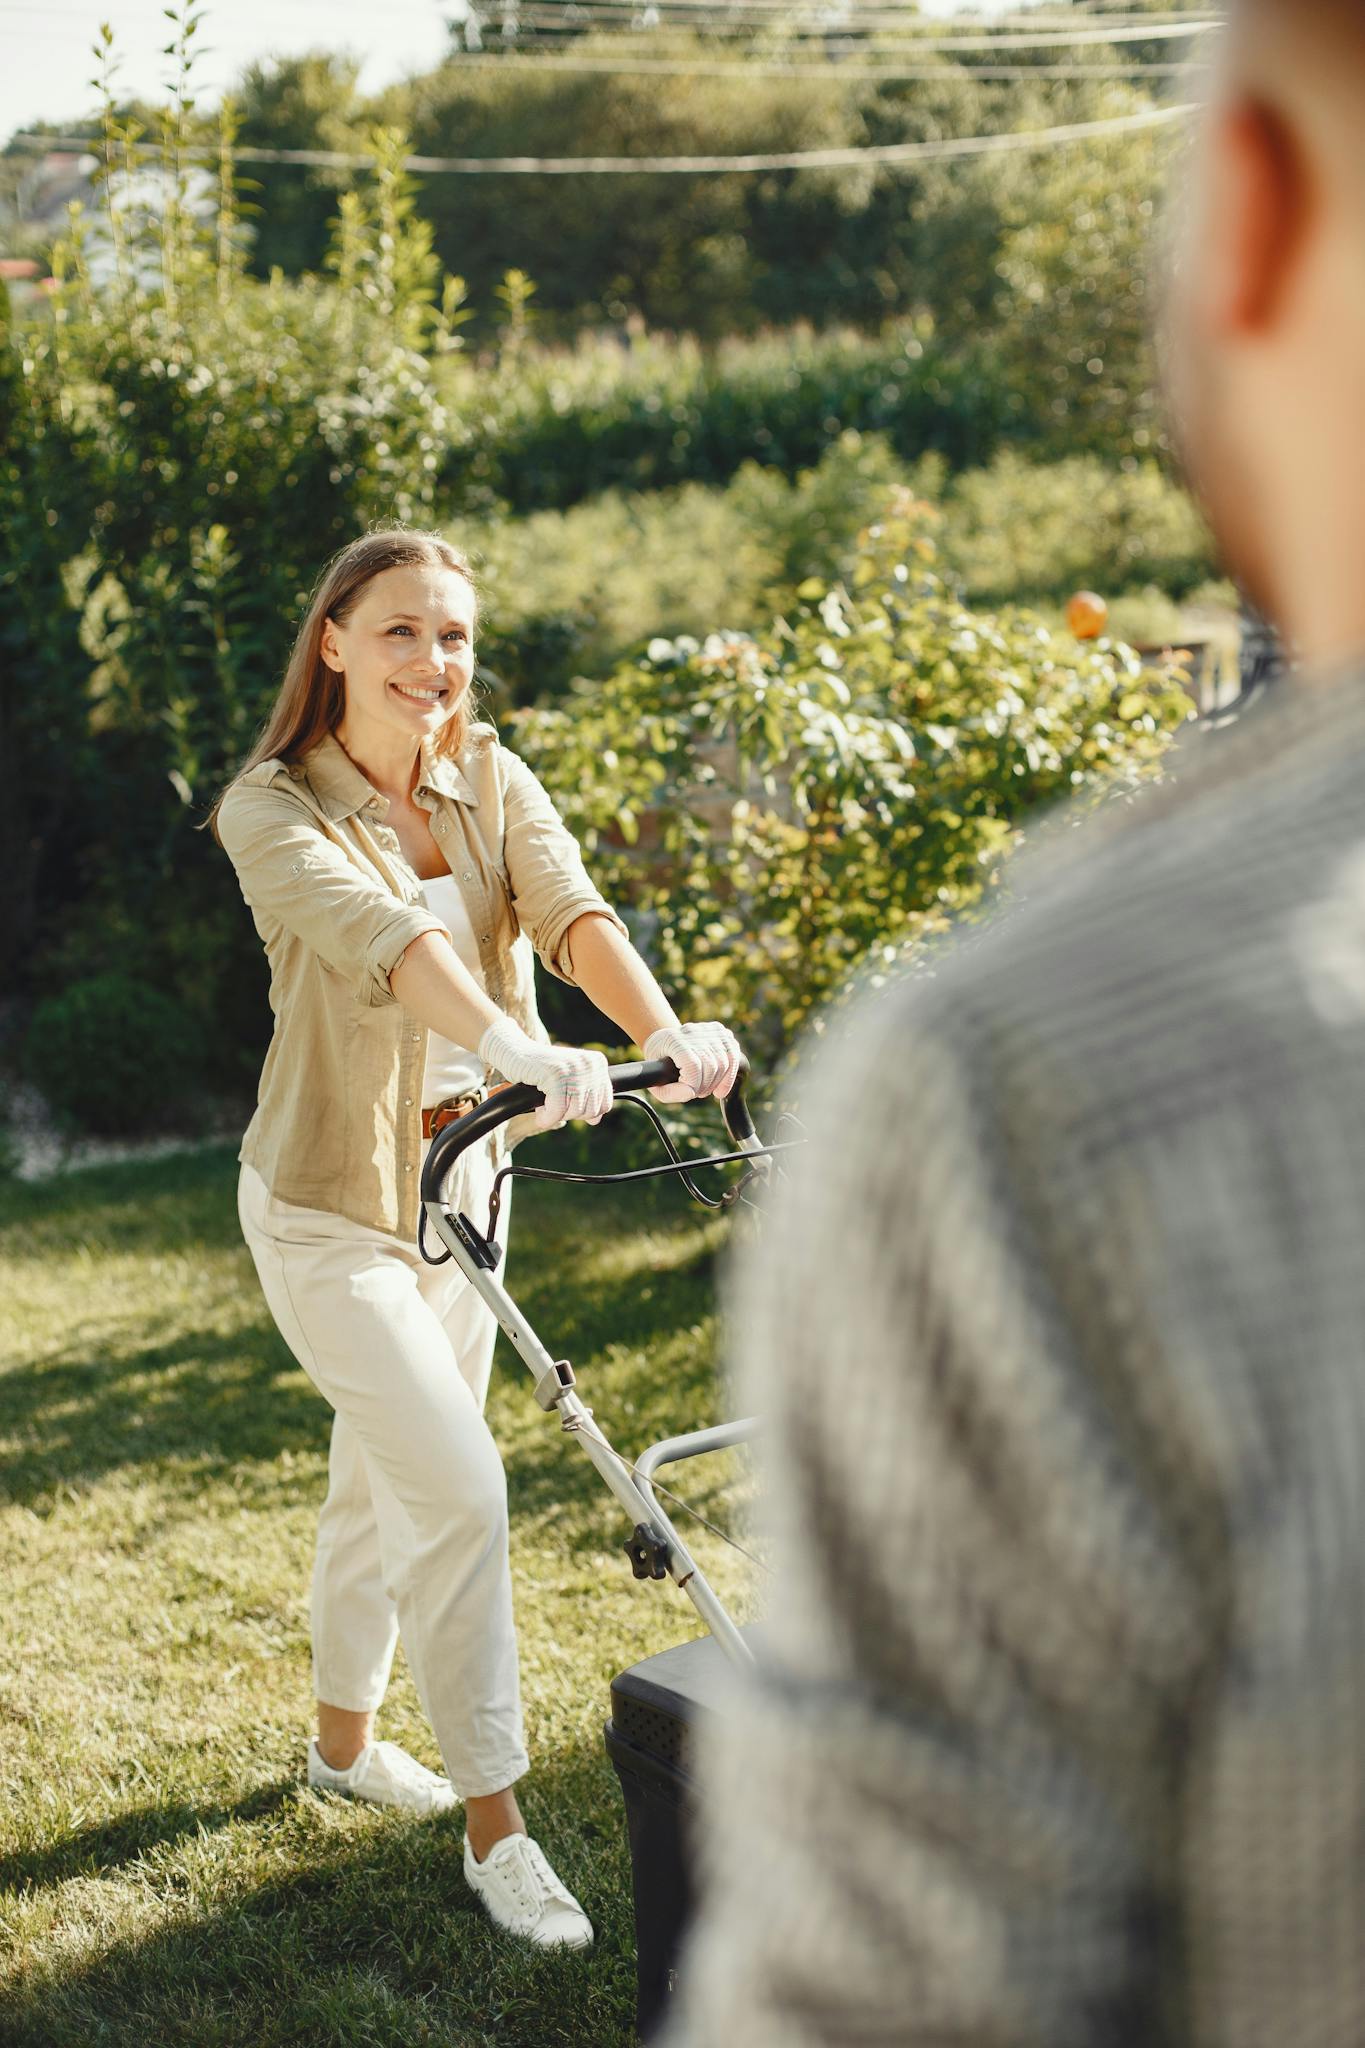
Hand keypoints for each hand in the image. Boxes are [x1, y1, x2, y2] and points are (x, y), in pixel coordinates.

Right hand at [478, 1017, 613, 1131]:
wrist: (514, 1052)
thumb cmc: (541, 1070)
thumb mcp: (570, 1081)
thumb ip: (587, 1097)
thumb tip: (596, 1120)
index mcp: (597, 1063)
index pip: (605, 1104)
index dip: (584, 1111)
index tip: (567, 1102)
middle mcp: (589, 1063)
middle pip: (590, 1111)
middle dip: (568, 1113)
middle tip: (552, 1101)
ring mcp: (573, 1068)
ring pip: (573, 1113)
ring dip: (555, 1115)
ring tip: (545, 1101)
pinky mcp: (556, 1075)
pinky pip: (556, 1112)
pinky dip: (546, 1118)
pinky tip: (539, 1111)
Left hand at [642, 1021, 743, 1103]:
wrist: (664, 1040)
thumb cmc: (659, 1063)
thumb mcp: (654, 1079)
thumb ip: (668, 1093)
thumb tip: (690, 1094)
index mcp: (673, 1040)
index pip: (693, 1066)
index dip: (694, 1086)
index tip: (689, 1093)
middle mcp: (692, 1031)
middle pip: (711, 1065)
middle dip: (705, 1086)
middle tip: (697, 1092)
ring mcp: (708, 1029)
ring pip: (724, 1062)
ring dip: (717, 1082)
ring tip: (706, 1088)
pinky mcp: (720, 1031)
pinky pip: (733, 1056)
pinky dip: (730, 1074)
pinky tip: (720, 1085)